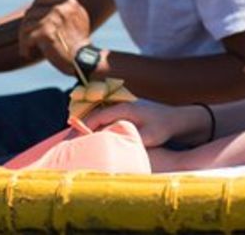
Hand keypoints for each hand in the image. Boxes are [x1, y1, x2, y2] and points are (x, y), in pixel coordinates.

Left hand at [18, 0, 91, 75]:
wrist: (83, 59)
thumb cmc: (79, 42)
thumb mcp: (77, 18)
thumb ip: (63, 8)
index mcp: (68, 2)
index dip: (34, 8)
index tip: (33, 20)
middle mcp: (60, 7)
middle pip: (31, 11)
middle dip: (27, 25)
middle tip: (27, 37)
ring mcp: (52, 19)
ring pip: (26, 25)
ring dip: (24, 37)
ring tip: (27, 47)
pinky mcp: (45, 32)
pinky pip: (26, 37)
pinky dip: (25, 47)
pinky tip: (27, 53)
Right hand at [83, 100, 203, 146]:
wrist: (179, 119)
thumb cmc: (164, 128)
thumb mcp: (148, 136)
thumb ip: (129, 137)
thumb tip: (110, 141)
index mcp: (125, 109)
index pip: (97, 117)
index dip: (83, 128)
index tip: (71, 140)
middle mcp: (123, 104)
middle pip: (94, 113)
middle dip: (80, 125)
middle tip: (66, 139)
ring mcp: (125, 106)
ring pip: (99, 114)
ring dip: (88, 124)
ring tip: (73, 138)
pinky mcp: (127, 111)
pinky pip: (106, 116)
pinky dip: (97, 124)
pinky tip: (91, 135)